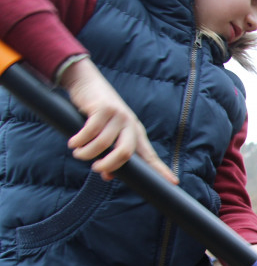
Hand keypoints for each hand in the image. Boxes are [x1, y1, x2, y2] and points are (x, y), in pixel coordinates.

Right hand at [60, 58, 177, 183]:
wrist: (87, 82)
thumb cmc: (97, 114)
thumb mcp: (107, 134)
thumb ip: (109, 153)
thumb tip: (107, 176)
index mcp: (135, 134)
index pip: (150, 155)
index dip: (161, 169)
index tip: (174, 182)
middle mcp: (130, 125)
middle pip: (125, 153)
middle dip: (109, 164)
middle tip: (96, 168)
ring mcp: (118, 115)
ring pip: (103, 143)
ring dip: (87, 153)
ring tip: (78, 153)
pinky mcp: (103, 108)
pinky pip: (89, 131)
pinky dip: (79, 141)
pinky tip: (73, 143)